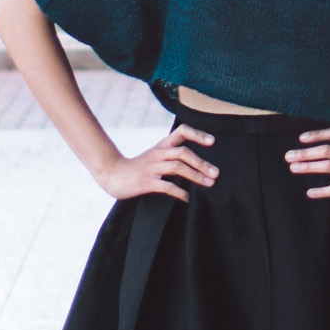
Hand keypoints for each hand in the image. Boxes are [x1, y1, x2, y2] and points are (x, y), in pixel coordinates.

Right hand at [97, 123, 217, 202]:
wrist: (113, 175)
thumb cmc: (139, 167)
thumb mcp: (156, 155)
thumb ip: (173, 154)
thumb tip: (199, 162)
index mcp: (162, 145)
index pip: (181, 131)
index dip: (198, 134)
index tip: (213, 142)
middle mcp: (158, 153)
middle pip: (183, 152)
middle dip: (201, 162)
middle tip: (216, 173)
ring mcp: (152, 167)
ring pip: (177, 167)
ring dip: (195, 175)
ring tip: (209, 184)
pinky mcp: (146, 182)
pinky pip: (167, 186)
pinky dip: (180, 192)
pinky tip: (188, 198)